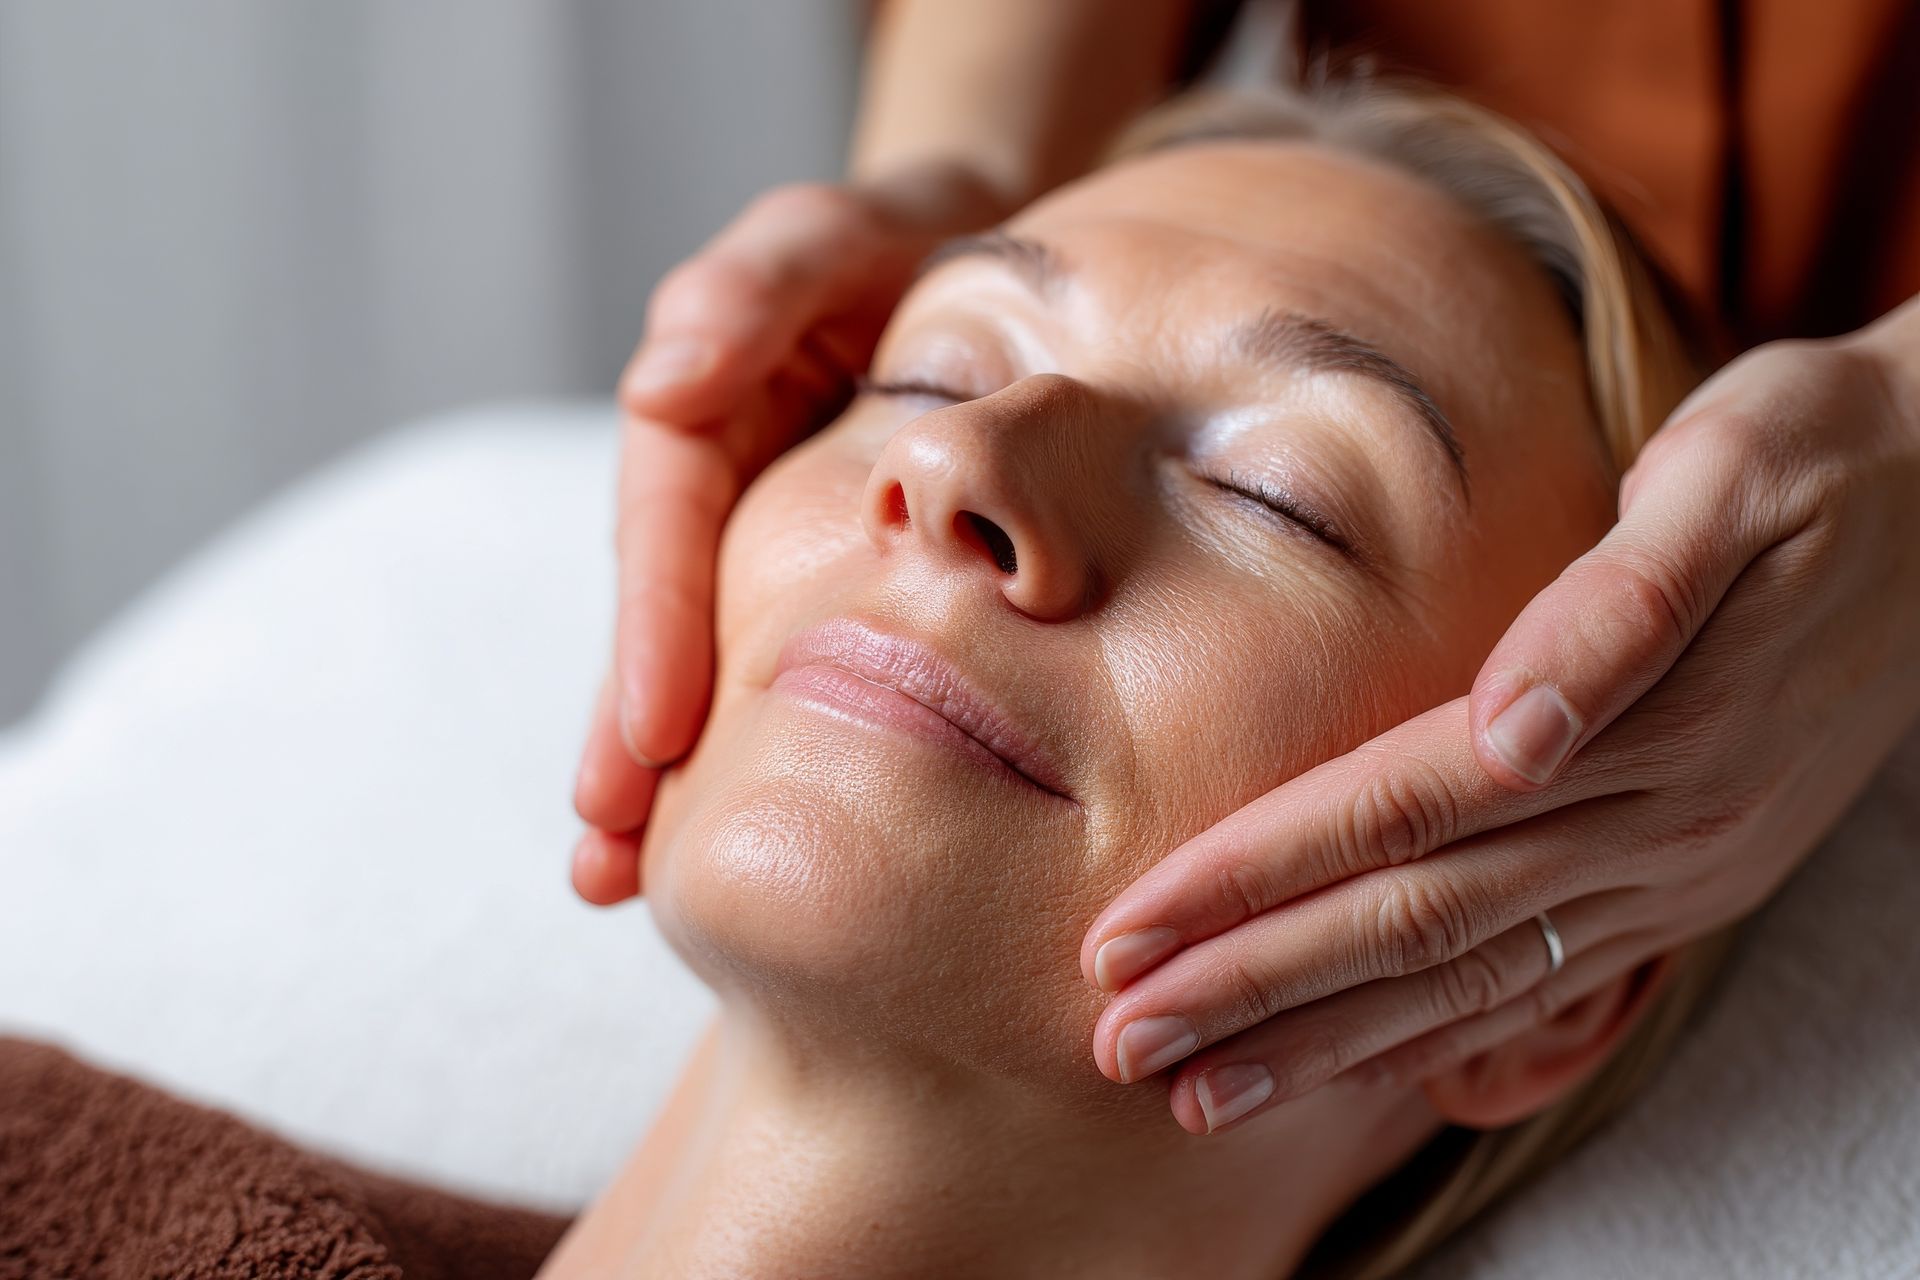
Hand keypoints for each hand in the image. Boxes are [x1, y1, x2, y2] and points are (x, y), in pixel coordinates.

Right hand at [571, 166, 1007, 905]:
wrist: (988, 257)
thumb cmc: (907, 236)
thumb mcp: (833, 234)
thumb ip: (755, 289)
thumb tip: (663, 382)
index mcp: (705, 407)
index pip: (666, 525)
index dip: (655, 630)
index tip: (652, 738)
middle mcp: (715, 484)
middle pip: (660, 617)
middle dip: (627, 741)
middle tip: (607, 862)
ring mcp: (760, 534)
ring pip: (702, 657)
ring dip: (655, 771)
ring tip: (626, 881)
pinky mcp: (816, 572)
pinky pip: (774, 661)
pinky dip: (749, 743)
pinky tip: (735, 827)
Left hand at [1079, 306, 1919, 1133]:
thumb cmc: (1817, 463)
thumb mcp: (1728, 476)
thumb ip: (1617, 604)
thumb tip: (1511, 725)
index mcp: (1638, 723)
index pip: (1395, 815)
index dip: (1254, 877)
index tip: (1131, 928)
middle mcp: (1650, 825)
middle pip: (1408, 923)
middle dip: (1250, 989)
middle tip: (1118, 1041)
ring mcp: (1672, 873)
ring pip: (1465, 980)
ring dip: (1320, 1041)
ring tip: (1194, 1089)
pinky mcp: (1685, 888)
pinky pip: (1539, 986)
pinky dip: (1430, 1037)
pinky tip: (1347, 1072)